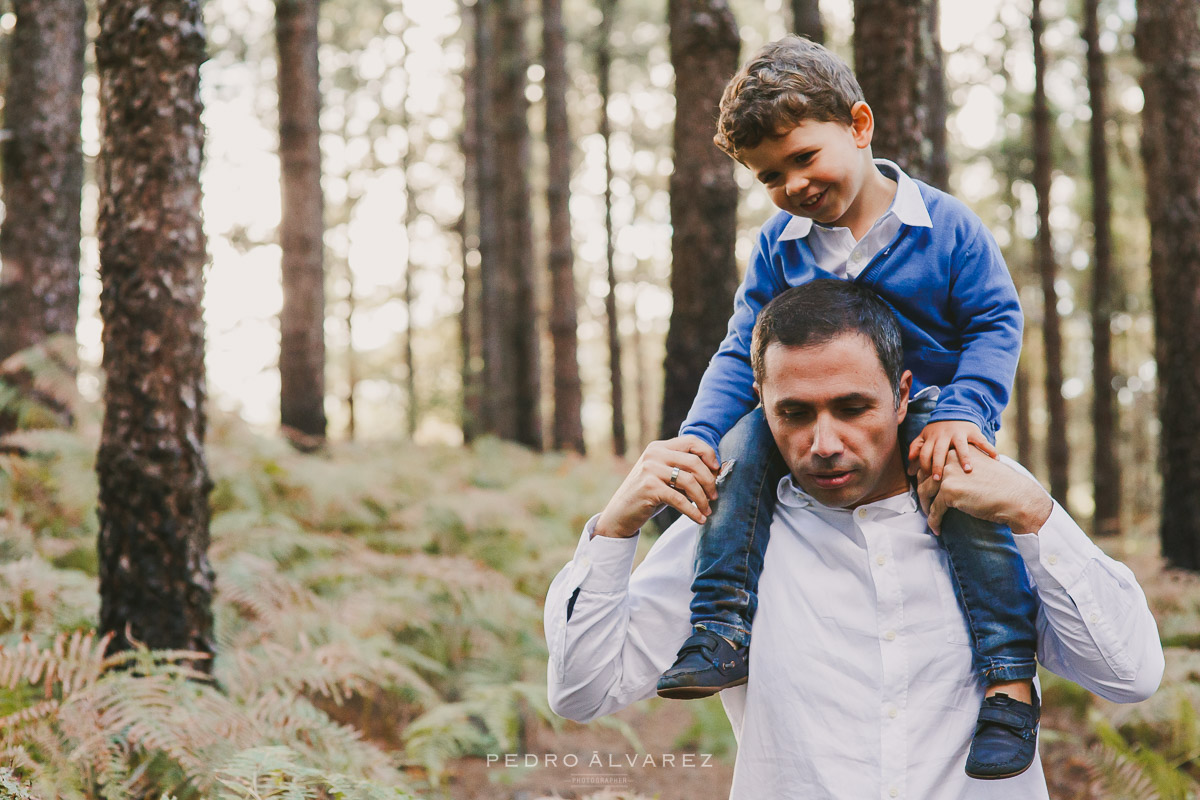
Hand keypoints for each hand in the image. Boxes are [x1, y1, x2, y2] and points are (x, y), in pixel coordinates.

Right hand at [593, 436, 720, 538]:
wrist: (620, 513)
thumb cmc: (648, 495)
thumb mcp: (663, 476)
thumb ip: (682, 469)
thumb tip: (716, 473)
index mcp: (659, 447)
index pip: (691, 441)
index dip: (709, 454)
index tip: (717, 470)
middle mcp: (654, 454)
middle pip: (694, 462)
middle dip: (709, 481)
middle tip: (714, 496)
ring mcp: (650, 469)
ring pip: (689, 481)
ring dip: (702, 499)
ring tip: (707, 510)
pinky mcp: (649, 487)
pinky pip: (679, 499)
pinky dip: (693, 511)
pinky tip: (699, 519)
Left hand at [907, 420, 997, 479]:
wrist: (956, 411)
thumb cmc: (939, 430)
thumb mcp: (925, 436)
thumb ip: (916, 447)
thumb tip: (909, 463)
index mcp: (931, 438)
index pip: (925, 453)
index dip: (924, 465)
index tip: (928, 478)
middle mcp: (944, 435)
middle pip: (940, 451)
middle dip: (938, 465)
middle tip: (940, 479)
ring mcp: (960, 433)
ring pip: (961, 446)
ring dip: (964, 457)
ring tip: (968, 470)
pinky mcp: (973, 431)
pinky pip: (981, 440)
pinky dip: (989, 449)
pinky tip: (995, 459)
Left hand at [916, 450, 1052, 534]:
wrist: (1016, 497)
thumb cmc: (1001, 485)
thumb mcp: (977, 467)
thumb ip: (959, 467)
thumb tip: (940, 478)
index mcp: (956, 451)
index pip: (931, 464)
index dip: (925, 479)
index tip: (926, 491)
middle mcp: (949, 459)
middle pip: (923, 477)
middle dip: (922, 494)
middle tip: (926, 506)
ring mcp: (948, 475)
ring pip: (924, 493)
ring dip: (926, 508)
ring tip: (930, 518)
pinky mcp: (949, 492)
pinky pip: (934, 510)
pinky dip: (934, 521)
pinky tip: (937, 529)